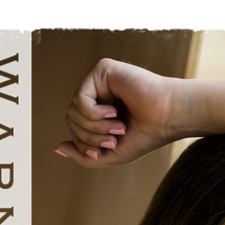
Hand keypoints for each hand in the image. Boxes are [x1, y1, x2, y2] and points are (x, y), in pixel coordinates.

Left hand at [54, 59, 177, 166]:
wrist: (168, 118)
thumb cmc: (145, 136)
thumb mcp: (111, 154)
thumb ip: (84, 155)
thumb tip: (57, 147)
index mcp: (99, 110)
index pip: (75, 129)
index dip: (87, 144)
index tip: (112, 146)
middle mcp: (97, 93)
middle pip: (71, 120)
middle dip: (90, 137)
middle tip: (115, 138)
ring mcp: (99, 80)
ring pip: (73, 111)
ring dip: (95, 127)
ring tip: (118, 127)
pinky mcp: (102, 70)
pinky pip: (80, 99)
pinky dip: (94, 114)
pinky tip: (113, 112)